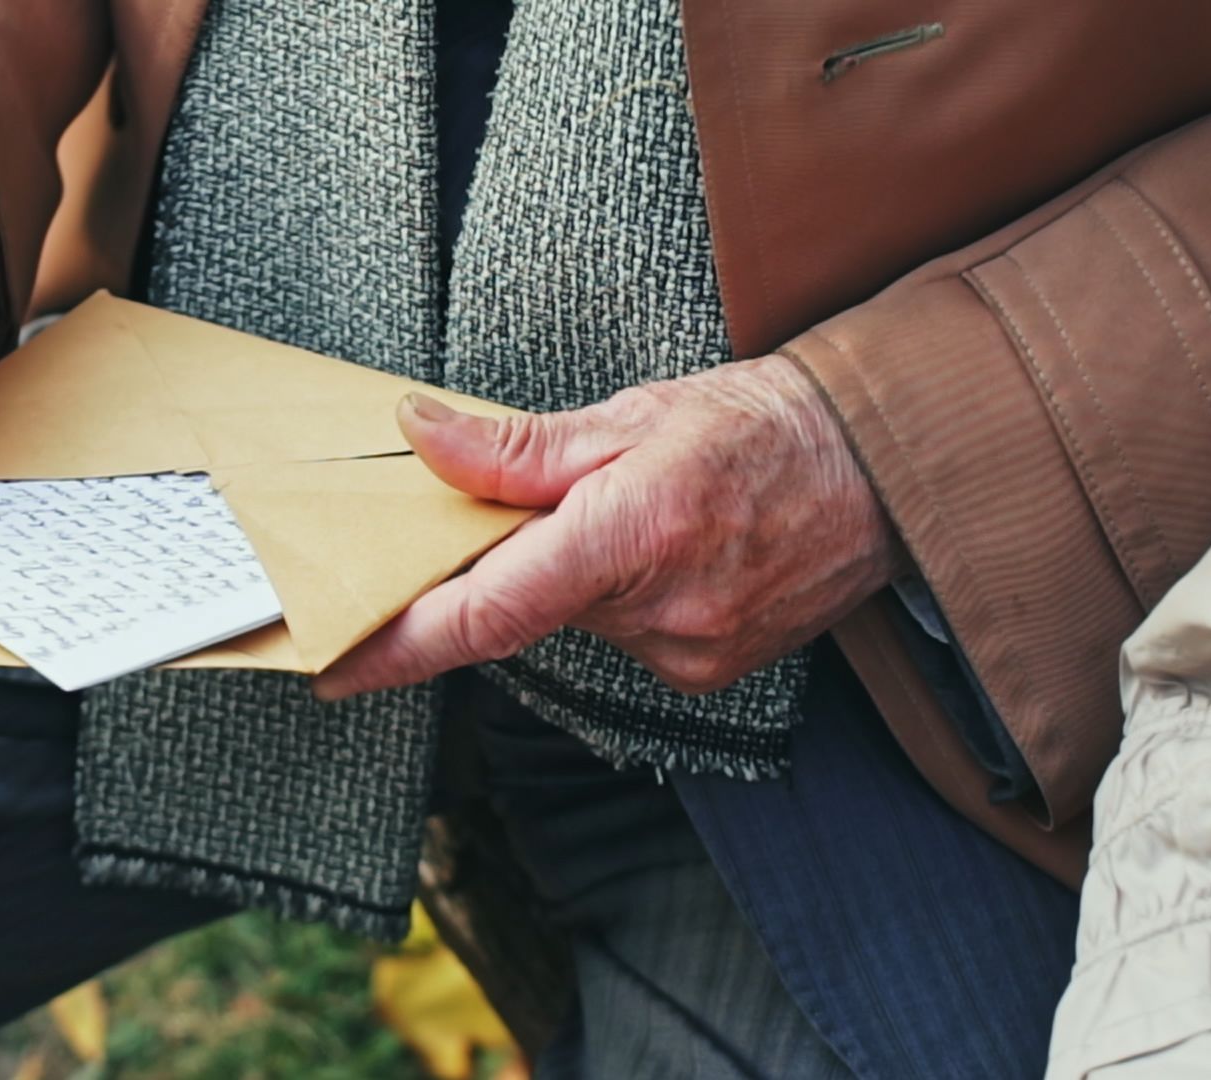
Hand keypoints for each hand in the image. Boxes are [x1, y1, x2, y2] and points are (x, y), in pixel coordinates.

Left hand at [312, 356, 903, 699]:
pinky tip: (663, 551)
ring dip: (567, 577)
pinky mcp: (706, 673)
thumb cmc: (758, 428)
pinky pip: (621, 638)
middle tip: (533, 506)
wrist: (878, 470)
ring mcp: (687, 654)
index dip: (397, 646)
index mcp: (630, 535)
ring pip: (572, 622)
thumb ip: (516, 447)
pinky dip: (615, 597)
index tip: (332, 663)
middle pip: (521, 609)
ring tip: (629, 513)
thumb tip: (420, 437)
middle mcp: (659, 612)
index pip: (484, 614)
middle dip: (503, 564)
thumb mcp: (631, 415)